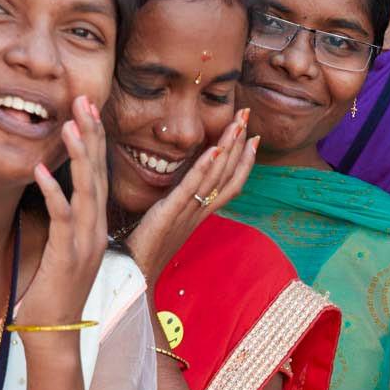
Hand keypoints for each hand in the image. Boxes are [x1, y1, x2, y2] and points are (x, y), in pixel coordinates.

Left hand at [20, 97, 109, 329]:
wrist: (57, 335)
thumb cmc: (53, 295)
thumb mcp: (61, 252)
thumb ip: (61, 223)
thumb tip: (51, 196)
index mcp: (95, 228)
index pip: (98, 175)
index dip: (94, 141)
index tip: (87, 109)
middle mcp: (95, 232)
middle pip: (97, 174)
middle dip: (92, 135)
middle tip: (85, 99)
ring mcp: (85, 244)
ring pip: (86, 191)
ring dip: (78, 156)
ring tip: (69, 124)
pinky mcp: (68, 256)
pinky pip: (62, 217)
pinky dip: (52, 191)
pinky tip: (39, 168)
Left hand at [125, 110, 258, 284]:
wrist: (136, 274)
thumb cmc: (147, 249)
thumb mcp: (169, 221)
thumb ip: (178, 203)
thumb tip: (181, 190)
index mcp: (201, 213)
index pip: (231, 183)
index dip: (244, 161)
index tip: (253, 138)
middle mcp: (200, 212)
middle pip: (229, 174)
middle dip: (241, 144)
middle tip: (249, 116)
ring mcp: (188, 212)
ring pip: (216, 177)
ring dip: (229, 147)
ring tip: (238, 124)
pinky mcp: (170, 213)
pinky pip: (192, 189)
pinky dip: (205, 168)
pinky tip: (214, 149)